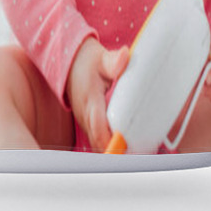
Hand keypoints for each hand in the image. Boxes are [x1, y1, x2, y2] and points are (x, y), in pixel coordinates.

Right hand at [65, 37, 129, 151]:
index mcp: (90, 100)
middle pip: (99, 142)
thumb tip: (124, 56)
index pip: (98, 126)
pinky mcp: (87, 124)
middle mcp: (85, 115)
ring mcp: (84, 121)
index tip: (126, 146)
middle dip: (117, 152)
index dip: (111, 140)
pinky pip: (98, 141)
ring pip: (98, 144)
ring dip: (114, 150)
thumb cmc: (88, 61)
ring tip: (137, 153)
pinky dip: (110, 145)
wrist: (70, 63)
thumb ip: (114, 61)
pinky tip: (127, 146)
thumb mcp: (102, 58)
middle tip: (140, 154)